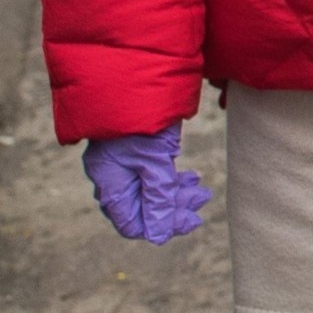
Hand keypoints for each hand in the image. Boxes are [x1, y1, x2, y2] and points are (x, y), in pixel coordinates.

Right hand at [82, 124, 210, 244]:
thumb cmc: (143, 117)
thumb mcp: (155, 160)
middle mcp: (111, 176)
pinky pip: (150, 176)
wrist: (136, 76)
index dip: (161, 226)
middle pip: (143, 207)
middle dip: (175, 207)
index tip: (191, 221)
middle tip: (203, 199)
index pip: (132, 222)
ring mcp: (121, 164)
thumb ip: (158, 198)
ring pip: (149, 191)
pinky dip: (170, 180)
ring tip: (201, 189)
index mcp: (110, 181)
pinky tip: (189, 177)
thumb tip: (160, 237)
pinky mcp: (134, 153)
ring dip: (176, 193)